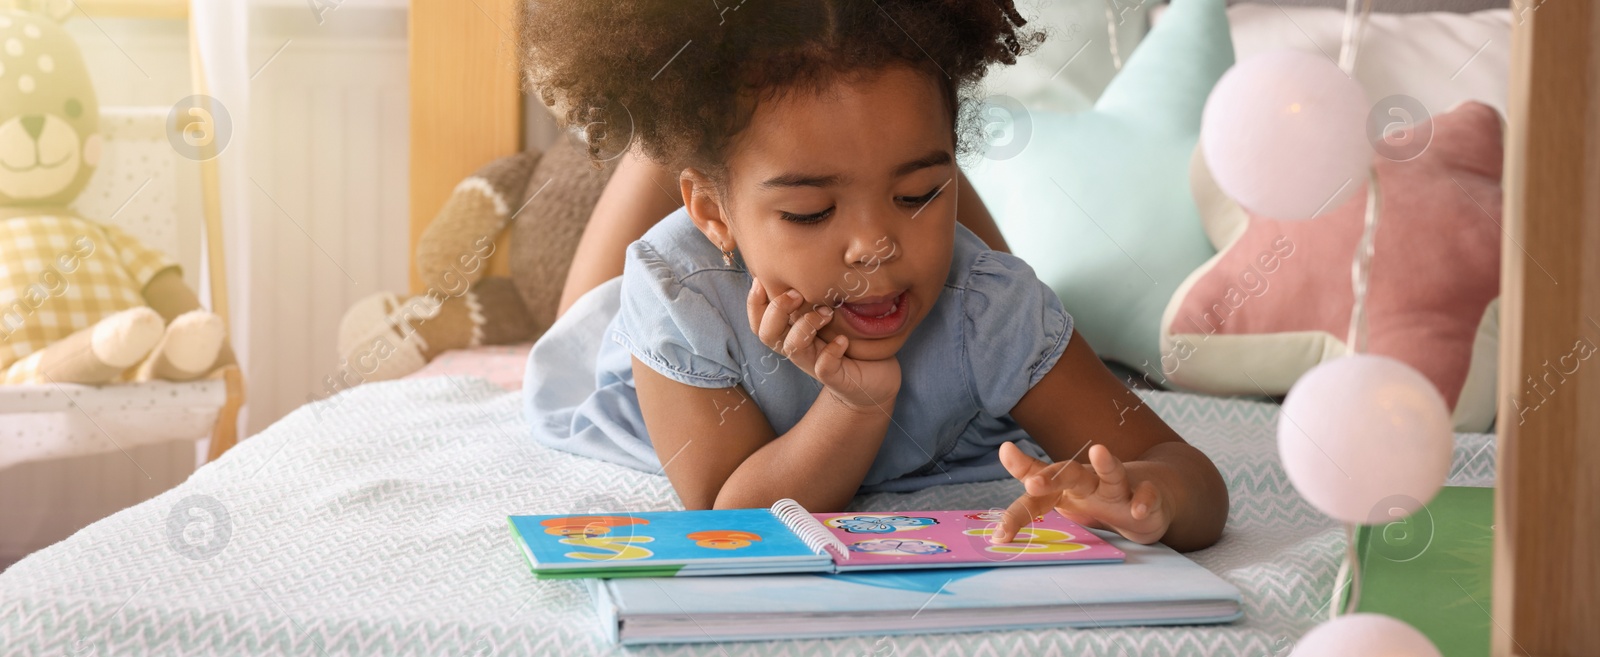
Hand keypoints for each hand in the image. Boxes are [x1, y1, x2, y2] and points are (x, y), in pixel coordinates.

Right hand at [746, 277, 900, 412]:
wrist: (875, 380)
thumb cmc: (852, 341)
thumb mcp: (831, 314)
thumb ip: (817, 295)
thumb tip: (807, 259)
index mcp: (792, 333)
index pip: (759, 321)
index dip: (754, 302)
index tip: (762, 279)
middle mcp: (798, 349)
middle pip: (767, 334)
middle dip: (776, 310)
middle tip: (797, 293)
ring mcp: (814, 364)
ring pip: (793, 348)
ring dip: (806, 325)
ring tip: (829, 313)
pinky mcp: (835, 377)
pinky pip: (823, 367)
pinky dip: (831, 352)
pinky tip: (843, 341)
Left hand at [990, 441, 1171, 545]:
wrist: (1144, 496)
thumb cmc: (1094, 497)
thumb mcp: (1061, 498)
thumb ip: (1030, 498)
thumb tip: (998, 501)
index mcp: (1064, 487)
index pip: (1037, 495)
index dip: (1017, 513)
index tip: (999, 533)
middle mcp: (1089, 482)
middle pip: (1069, 473)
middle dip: (1051, 478)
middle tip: (1032, 483)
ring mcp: (1118, 487)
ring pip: (1112, 473)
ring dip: (1106, 463)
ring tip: (1099, 450)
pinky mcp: (1146, 496)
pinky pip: (1146, 495)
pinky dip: (1143, 499)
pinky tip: (1137, 509)